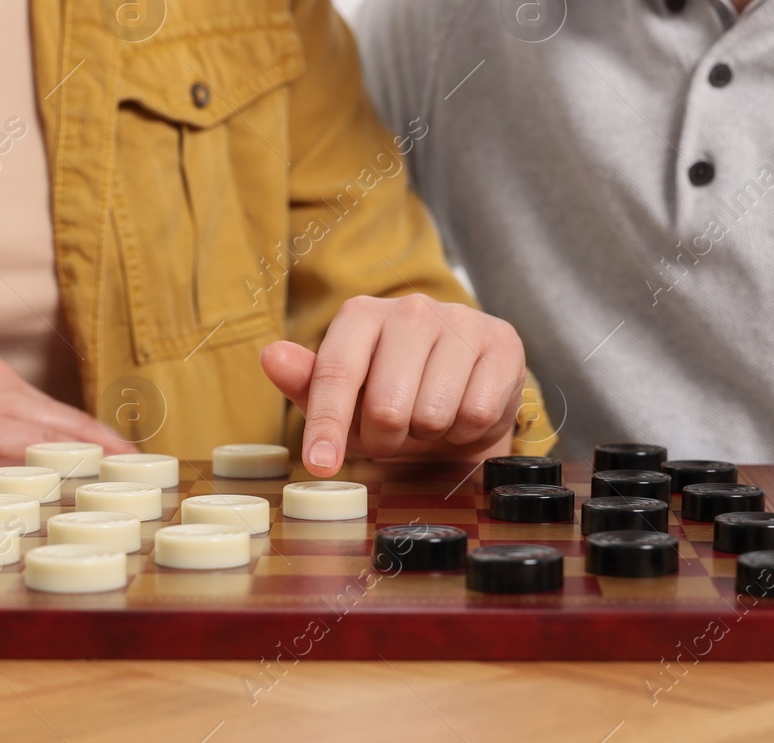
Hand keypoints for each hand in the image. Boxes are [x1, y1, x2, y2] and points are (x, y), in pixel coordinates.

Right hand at [0, 338, 127, 483]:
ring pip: (61, 436)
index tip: (124, 455)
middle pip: (72, 422)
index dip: (93, 435)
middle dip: (113, 449)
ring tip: (136, 483)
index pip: (56, 411)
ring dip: (100, 461)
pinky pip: (30, 458)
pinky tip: (85, 491)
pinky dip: (62, 472)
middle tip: (151, 472)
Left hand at [260, 294, 526, 476]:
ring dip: (428, 435)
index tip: (320, 465)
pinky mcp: (502, 343)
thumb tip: (271, 357)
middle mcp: (410, 309)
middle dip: (386, 439)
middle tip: (392, 434)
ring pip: (433, 413)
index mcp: (361, 315)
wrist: (464, 395)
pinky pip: (476, 413)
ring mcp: (460, 321)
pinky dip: (466, 431)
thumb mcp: (345, 400)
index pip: (337, 373)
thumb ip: (308, 384)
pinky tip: (461, 414)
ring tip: (429, 419)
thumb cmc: (394, 397)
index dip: (327, 426)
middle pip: (386, 406)